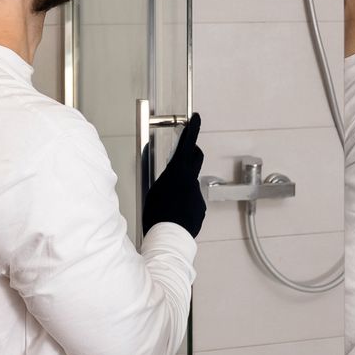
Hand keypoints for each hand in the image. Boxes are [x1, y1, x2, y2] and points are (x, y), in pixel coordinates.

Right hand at [142, 114, 205, 236]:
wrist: (169, 236)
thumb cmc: (156, 213)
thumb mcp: (154, 191)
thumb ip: (166, 181)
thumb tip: (171, 180)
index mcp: (178, 173)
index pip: (187, 146)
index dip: (193, 129)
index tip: (197, 118)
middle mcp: (191, 181)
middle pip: (196, 159)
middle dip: (191, 154)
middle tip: (183, 155)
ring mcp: (198, 195)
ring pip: (190, 185)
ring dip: (182, 189)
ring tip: (168, 204)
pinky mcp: (200, 208)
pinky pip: (191, 201)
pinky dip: (184, 204)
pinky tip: (174, 215)